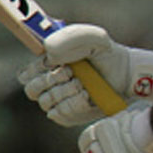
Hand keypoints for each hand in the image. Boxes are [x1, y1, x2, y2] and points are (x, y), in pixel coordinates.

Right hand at [18, 24, 152, 125]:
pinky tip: (87, 97)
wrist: (126, 75)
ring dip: (65, 92)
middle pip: (31, 90)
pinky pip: (60, 114)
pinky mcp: (69, 114)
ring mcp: (60, 100)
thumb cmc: (108, 55)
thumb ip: (70, 37)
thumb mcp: (94, 37)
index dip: (36, 70)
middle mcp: (51, 83)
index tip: (57, 63)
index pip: (26, 73)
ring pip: (46, 102)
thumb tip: (48, 54)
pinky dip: (73, 105)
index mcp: (49, 64)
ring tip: (84, 85)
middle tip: (72, 73)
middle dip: (50, 81)